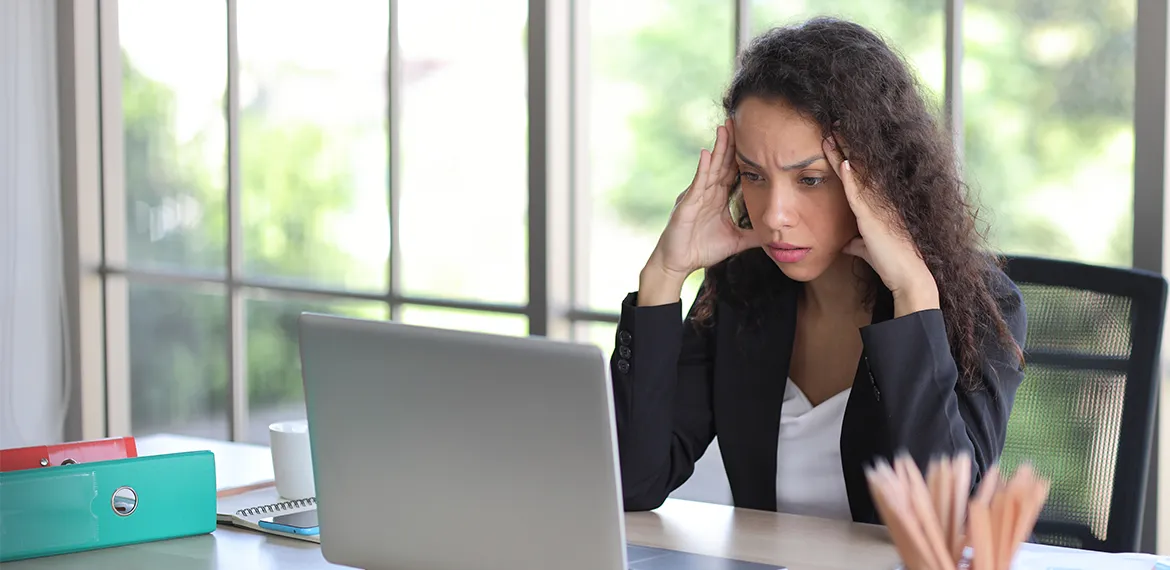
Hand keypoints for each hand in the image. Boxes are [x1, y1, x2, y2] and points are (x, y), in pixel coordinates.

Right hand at [647, 119, 758, 281]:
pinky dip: (702, 168)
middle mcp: (708, 192)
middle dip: (730, 142)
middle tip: (739, 120)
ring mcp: (696, 196)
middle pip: (722, 163)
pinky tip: (707, 154)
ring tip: (725, 128)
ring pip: (710, 168)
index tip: (755, 136)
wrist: (678, 264)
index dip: (743, 154)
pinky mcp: (687, 204)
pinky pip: (697, 184)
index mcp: (718, 198)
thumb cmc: (702, 250)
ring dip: (718, 149)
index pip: (733, 171)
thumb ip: (754, 235)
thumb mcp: (736, 241)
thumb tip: (778, 235)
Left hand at [822, 135, 938, 315]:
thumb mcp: (869, 250)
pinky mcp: (873, 217)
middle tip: (834, 125)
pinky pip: (859, 193)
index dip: (850, 157)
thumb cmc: (891, 265)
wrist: (908, 277)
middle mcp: (881, 201)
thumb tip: (847, 244)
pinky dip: (851, 178)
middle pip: (861, 166)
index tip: (838, 140)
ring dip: (844, 154)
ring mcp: (878, 207)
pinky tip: (843, 162)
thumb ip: (858, 244)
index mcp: (880, 205)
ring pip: (859, 174)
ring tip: (832, 133)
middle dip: (847, 146)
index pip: (862, 175)